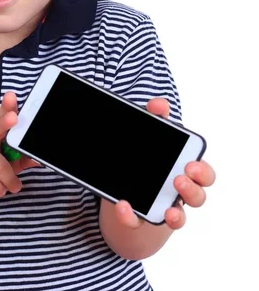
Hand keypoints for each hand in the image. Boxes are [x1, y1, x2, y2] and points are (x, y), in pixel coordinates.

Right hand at [0, 91, 40, 199]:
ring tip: (13, 185)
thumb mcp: (7, 159)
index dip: (7, 106)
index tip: (11, 96)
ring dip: (10, 180)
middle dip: (5, 121)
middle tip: (14, 118)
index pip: (1, 114)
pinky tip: (0, 189)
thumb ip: (22, 157)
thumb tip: (40, 159)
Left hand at [112, 97, 215, 229]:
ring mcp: (162, 207)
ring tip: (168, 209)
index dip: (202, 172)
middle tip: (179, 178)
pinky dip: (130, 216)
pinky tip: (123, 205)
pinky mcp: (139, 216)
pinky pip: (137, 222)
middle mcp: (178, 192)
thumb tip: (159, 104)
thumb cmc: (146, 153)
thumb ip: (154, 115)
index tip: (191, 165)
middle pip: (198, 197)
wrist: (123, 179)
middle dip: (192, 189)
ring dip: (176, 214)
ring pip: (178, 217)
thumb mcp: (148, 132)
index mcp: (185, 170)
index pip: (204, 173)